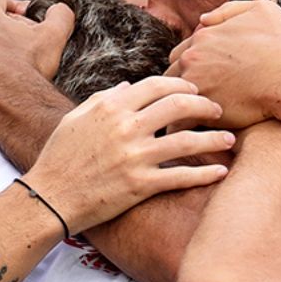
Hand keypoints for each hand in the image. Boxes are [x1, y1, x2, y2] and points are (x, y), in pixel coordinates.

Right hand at [22, 76, 233, 232]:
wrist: (51, 197)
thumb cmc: (61, 156)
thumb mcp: (77, 117)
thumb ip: (106, 98)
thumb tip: (132, 86)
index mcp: (111, 106)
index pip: (157, 85)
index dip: (182, 84)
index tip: (194, 90)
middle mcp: (126, 127)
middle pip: (178, 105)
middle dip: (204, 105)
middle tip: (217, 110)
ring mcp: (135, 157)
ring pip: (187, 141)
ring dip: (214, 139)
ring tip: (230, 140)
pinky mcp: (140, 185)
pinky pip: (181, 176)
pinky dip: (205, 174)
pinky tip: (221, 172)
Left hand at [167, 0, 280, 129]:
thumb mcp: (262, 10)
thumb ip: (229, 10)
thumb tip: (203, 19)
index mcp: (202, 37)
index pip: (179, 55)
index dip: (190, 69)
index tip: (201, 81)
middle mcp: (192, 58)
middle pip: (171, 76)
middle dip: (180, 88)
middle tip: (191, 101)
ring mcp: (195, 84)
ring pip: (174, 99)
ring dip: (180, 107)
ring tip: (189, 119)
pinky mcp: (201, 110)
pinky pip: (181, 121)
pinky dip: (185, 126)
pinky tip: (195, 132)